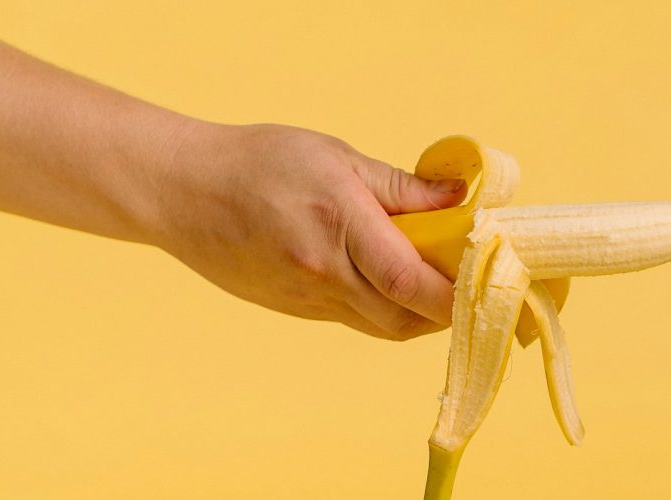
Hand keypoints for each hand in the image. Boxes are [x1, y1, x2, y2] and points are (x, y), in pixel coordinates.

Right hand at [150, 122, 465, 339]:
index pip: (412, 284)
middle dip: (447, 310)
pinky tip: (394, 283)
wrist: (181, 190)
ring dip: (419, 314)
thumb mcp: (337, 158)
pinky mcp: (295, 310)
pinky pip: (355, 320)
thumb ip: (402, 187)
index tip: (489, 281)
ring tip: (438, 281)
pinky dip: (386, 310)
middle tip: (472, 281)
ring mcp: (306, 300)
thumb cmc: (260, 162)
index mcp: (339, 229)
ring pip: (383, 327)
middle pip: (405, 319)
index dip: (458, 294)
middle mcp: (323, 275)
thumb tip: (460, 198)